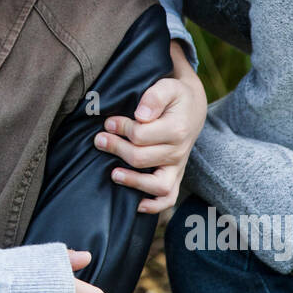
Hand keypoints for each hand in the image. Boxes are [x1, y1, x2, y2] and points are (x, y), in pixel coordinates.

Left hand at [96, 40, 205, 212]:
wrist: (192, 107)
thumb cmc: (175, 96)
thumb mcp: (168, 86)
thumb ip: (154, 96)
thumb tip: (141, 114)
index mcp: (177, 128)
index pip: (141, 135)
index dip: (121, 129)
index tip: (108, 123)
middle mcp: (179, 151)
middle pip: (142, 158)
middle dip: (116, 149)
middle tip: (99, 140)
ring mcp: (177, 166)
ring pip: (158, 185)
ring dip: (133, 181)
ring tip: (113, 174)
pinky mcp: (175, 176)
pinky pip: (169, 198)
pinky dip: (154, 206)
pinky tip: (135, 204)